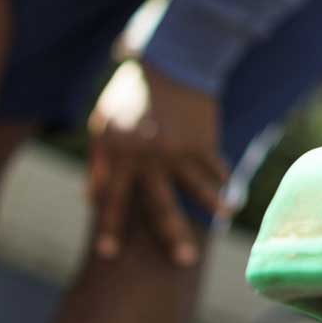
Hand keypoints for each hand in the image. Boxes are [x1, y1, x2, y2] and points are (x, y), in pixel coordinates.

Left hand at [87, 59, 227, 267]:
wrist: (171, 60)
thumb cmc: (131, 92)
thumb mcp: (103, 121)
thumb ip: (98, 160)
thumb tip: (92, 197)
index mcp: (118, 154)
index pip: (110, 200)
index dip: (108, 228)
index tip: (108, 254)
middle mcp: (148, 157)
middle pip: (160, 207)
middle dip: (172, 237)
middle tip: (184, 262)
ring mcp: (179, 150)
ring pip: (197, 190)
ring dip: (212, 208)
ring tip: (223, 221)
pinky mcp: (203, 141)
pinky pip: (215, 167)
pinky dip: (222, 180)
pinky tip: (230, 192)